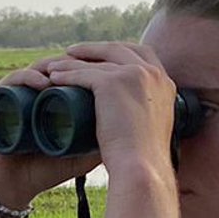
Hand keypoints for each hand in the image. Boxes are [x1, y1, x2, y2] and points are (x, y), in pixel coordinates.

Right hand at [0, 53, 104, 208]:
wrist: (12, 187)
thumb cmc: (46, 170)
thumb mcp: (84, 156)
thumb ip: (108, 144)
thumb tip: (141, 134)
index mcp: (55, 98)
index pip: (75, 72)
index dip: (93, 67)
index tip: (114, 72)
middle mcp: (36, 91)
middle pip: (59, 65)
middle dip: (78, 63)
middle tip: (97, 69)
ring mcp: (16, 93)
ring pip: (37, 69)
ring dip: (55, 68)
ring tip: (73, 75)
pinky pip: (12, 81)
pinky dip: (27, 78)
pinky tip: (42, 82)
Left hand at [40, 41, 177, 176]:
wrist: (142, 169)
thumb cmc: (144, 160)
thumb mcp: (151, 129)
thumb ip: (145, 116)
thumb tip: (132, 119)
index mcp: (165, 83)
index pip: (142, 55)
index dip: (119, 52)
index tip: (101, 56)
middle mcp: (152, 74)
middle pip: (117, 49)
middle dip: (93, 48)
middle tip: (73, 53)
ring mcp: (133, 75)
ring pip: (96, 62)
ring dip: (72, 61)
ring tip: (55, 66)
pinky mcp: (112, 83)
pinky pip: (82, 73)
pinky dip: (66, 74)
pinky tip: (54, 77)